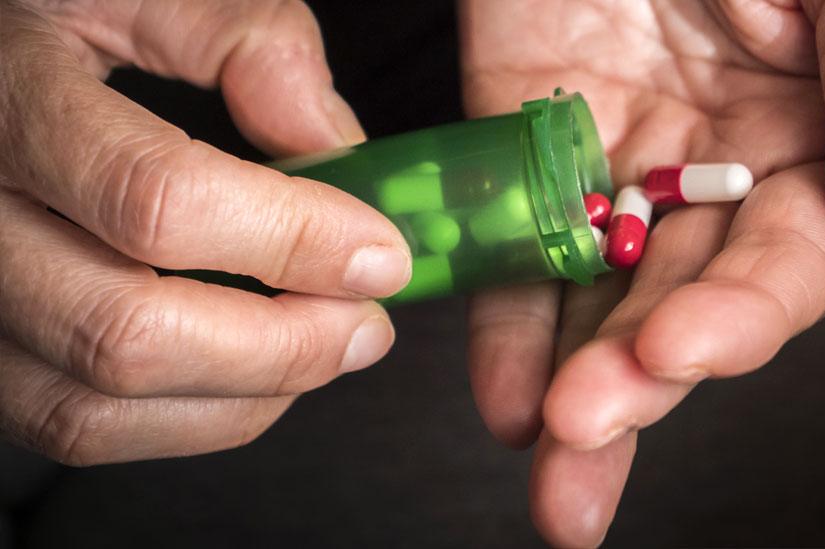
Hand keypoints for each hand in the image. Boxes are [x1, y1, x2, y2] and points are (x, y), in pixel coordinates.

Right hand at [0, 0, 410, 464]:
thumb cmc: (45, 14)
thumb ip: (243, 37)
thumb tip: (332, 140)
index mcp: (4, 103)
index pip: (157, 200)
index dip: (291, 241)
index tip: (377, 253)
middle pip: (126, 335)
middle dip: (281, 348)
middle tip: (365, 323)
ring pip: (98, 407)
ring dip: (244, 399)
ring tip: (325, 350)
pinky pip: (80, 424)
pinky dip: (190, 418)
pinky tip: (254, 372)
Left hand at [461, 0, 824, 544]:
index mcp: (796, 155)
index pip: (779, 268)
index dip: (735, 318)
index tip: (682, 349)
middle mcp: (702, 186)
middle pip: (679, 309)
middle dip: (639, 380)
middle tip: (590, 435)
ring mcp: (609, 182)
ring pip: (595, 306)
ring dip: (574, 385)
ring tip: (553, 453)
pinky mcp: (524, 162)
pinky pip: (513, 257)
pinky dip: (505, 327)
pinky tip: (506, 398)